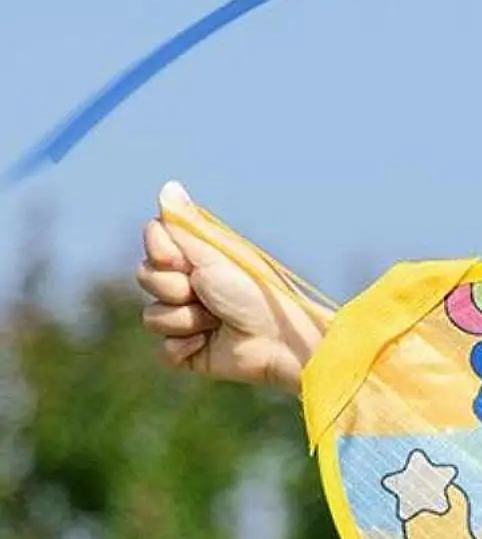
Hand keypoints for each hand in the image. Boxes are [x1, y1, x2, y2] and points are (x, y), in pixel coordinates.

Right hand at [135, 182, 329, 391]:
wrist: (279, 338)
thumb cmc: (254, 291)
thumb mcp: (214, 252)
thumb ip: (185, 223)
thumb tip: (168, 186)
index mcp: (193, 258)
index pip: (151, 243)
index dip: (162, 253)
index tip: (185, 262)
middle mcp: (186, 287)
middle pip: (144, 278)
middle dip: (174, 287)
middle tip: (207, 294)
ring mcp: (186, 321)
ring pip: (151, 318)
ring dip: (185, 320)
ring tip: (216, 321)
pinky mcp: (189, 353)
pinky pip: (164, 352)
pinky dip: (185, 348)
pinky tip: (210, 343)